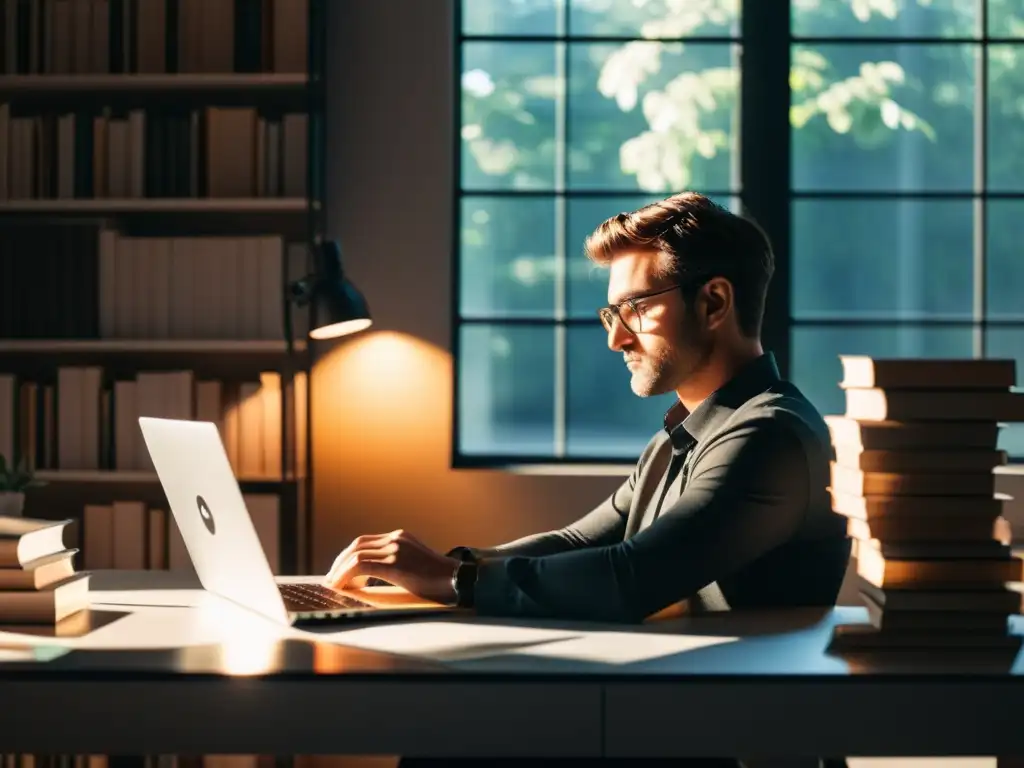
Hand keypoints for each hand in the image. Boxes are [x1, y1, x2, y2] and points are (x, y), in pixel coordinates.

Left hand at [323, 529, 459, 605]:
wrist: (456, 580)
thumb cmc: (438, 578)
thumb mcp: (414, 562)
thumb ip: (396, 561)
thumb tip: (370, 576)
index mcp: (400, 536)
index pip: (365, 542)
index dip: (348, 555)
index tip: (339, 569)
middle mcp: (395, 538)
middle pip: (356, 545)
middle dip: (339, 562)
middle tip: (331, 578)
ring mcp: (395, 549)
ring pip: (355, 555)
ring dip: (340, 571)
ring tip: (335, 584)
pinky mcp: (395, 563)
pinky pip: (360, 567)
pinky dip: (346, 576)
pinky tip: (342, 587)